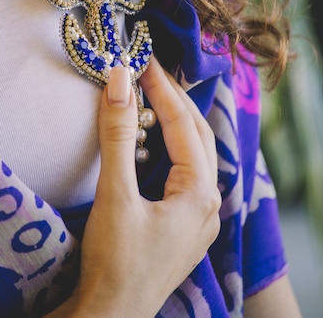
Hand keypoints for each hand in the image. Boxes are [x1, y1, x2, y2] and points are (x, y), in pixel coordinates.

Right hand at [50, 56, 220, 317]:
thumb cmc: (114, 262)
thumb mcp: (115, 194)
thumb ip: (118, 135)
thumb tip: (119, 80)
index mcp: (200, 192)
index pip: (183, 123)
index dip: (161, 88)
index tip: (142, 60)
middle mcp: (208, 201)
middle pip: (196, 135)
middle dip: (173, 100)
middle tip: (147, 71)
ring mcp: (199, 216)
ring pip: (192, 153)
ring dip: (171, 122)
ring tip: (149, 96)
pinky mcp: (184, 225)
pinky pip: (183, 172)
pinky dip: (166, 147)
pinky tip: (150, 140)